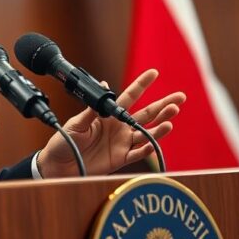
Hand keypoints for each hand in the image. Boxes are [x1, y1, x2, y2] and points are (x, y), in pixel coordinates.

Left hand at [35, 69, 185, 177]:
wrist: (58, 165)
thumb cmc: (64, 141)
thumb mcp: (76, 122)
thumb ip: (92, 108)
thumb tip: (103, 85)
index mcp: (108, 114)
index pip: (129, 96)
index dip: (142, 85)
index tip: (154, 73)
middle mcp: (119, 127)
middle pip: (146, 114)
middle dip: (163, 105)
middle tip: (180, 97)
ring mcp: (121, 143)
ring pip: (146, 133)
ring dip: (160, 125)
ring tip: (173, 116)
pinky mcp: (120, 159)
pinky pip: (137, 153)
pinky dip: (147, 148)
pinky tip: (155, 142)